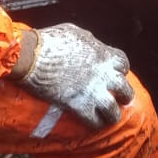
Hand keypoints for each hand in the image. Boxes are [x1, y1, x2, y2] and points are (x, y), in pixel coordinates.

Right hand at [15, 24, 134, 129]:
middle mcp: (103, 74)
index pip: (123, 64)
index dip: (120, 70)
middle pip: (125, 89)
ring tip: (110, 117)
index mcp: (103, 54)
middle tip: (120, 99)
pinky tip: (93, 123)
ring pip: (114, 111)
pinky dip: (95, 124)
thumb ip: (90, 42)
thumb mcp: (77, 33)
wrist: (33, 56)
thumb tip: (92, 46)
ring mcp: (93, 91)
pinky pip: (95, 122)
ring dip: (113, 114)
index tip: (115, 74)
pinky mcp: (79, 106)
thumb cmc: (51, 40)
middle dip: (124, 95)